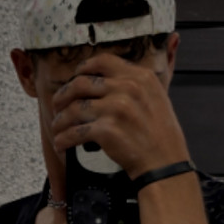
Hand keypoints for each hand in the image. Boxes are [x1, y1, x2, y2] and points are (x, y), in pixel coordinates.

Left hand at [50, 51, 189, 180]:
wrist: (165, 163)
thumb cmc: (161, 135)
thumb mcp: (158, 96)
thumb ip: (138, 82)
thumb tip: (130, 65)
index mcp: (140, 76)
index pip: (102, 61)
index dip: (82, 69)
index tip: (75, 78)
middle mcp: (128, 88)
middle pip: (80, 83)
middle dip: (63, 95)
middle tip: (58, 105)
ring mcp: (116, 108)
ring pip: (73, 108)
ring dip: (60, 120)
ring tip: (58, 128)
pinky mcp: (107, 130)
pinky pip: (75, 132)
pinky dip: (63, 139)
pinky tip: (61, 144)